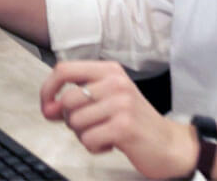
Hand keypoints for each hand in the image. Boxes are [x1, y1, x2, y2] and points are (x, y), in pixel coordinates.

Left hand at [39, 61, 197, 179]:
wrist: (168, 143)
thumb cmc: (135, 121)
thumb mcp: (107, 100)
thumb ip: (77, 99)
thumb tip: (49, 107)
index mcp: (110, 70)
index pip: (64, 69)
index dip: (48, 89)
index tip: (48, 106)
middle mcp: (116, 82)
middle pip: (67, 100)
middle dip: (71, 120)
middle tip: (90, 125)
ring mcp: (121, 103)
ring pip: (75, 121)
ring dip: (83, 135)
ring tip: (104, 133)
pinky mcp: (124, 126)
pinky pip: (87, 139)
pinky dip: (94, 147)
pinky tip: (110, 143)